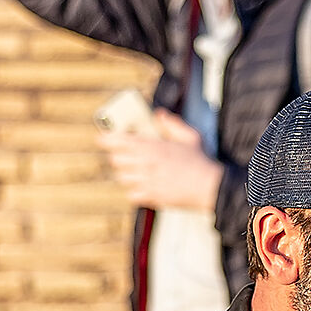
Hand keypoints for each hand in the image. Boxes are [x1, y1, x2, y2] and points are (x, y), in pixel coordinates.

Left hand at [99, 107, 225, 210]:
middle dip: (116, 155)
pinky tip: (144, 186)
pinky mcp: (150, 196)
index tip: (101, 137)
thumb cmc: (200, 162)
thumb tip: (160, 114)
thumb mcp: (189, 136)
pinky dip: (134, 191)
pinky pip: (131, 194)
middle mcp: (145, 163)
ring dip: (126, 173)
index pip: (118, 140)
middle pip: (115, 159)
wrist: (209, 187)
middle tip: (123, 154)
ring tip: (136, 170)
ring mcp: (146, 181)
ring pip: (121, 177)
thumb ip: (172, 124)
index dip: (105, 138)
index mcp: (152, 146)